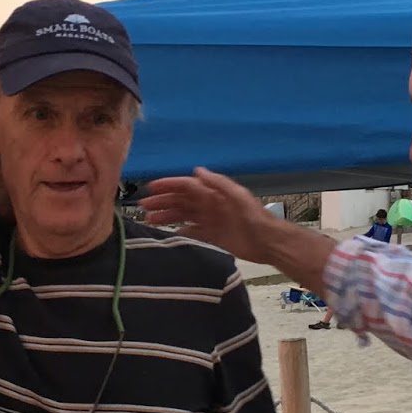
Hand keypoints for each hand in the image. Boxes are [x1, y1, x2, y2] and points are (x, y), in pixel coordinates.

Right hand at [140, 167, 271, 262]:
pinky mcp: (212, 236)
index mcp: (213, 193)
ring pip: (183, 215)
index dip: (168, 185)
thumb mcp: (237, 195)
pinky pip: (192, 231)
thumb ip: (217, 183)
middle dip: (162, 201)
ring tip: (148, 220)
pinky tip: (168, 233)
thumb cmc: (252, 216)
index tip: (150, 188)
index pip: (186, 186)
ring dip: (166, 215)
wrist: (267, 241)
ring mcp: (209, 220)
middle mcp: (209, 204)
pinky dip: (180, 231)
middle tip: (143, 206)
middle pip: (180, 200)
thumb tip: (196, 171)